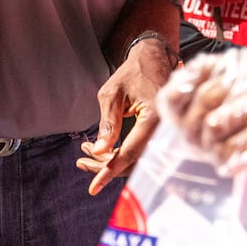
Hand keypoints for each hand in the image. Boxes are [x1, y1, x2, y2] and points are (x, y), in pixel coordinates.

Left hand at [78, 38, 174, 194]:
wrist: (153, 59)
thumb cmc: (133, 72)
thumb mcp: (112, 94)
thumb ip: (108, 123)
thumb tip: (100, 151)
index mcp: (154, 117)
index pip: (129, 153)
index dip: (109, 170)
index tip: (93, 187)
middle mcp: (164, 129)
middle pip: (133, 161)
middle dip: (105, 166)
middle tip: (81, 161)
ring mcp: (165, 133)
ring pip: (137, 159)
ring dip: (111, 161)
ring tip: (86, 153)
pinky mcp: (161, 134)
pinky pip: (142, 151)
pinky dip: (121, 153)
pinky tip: (102, 149)